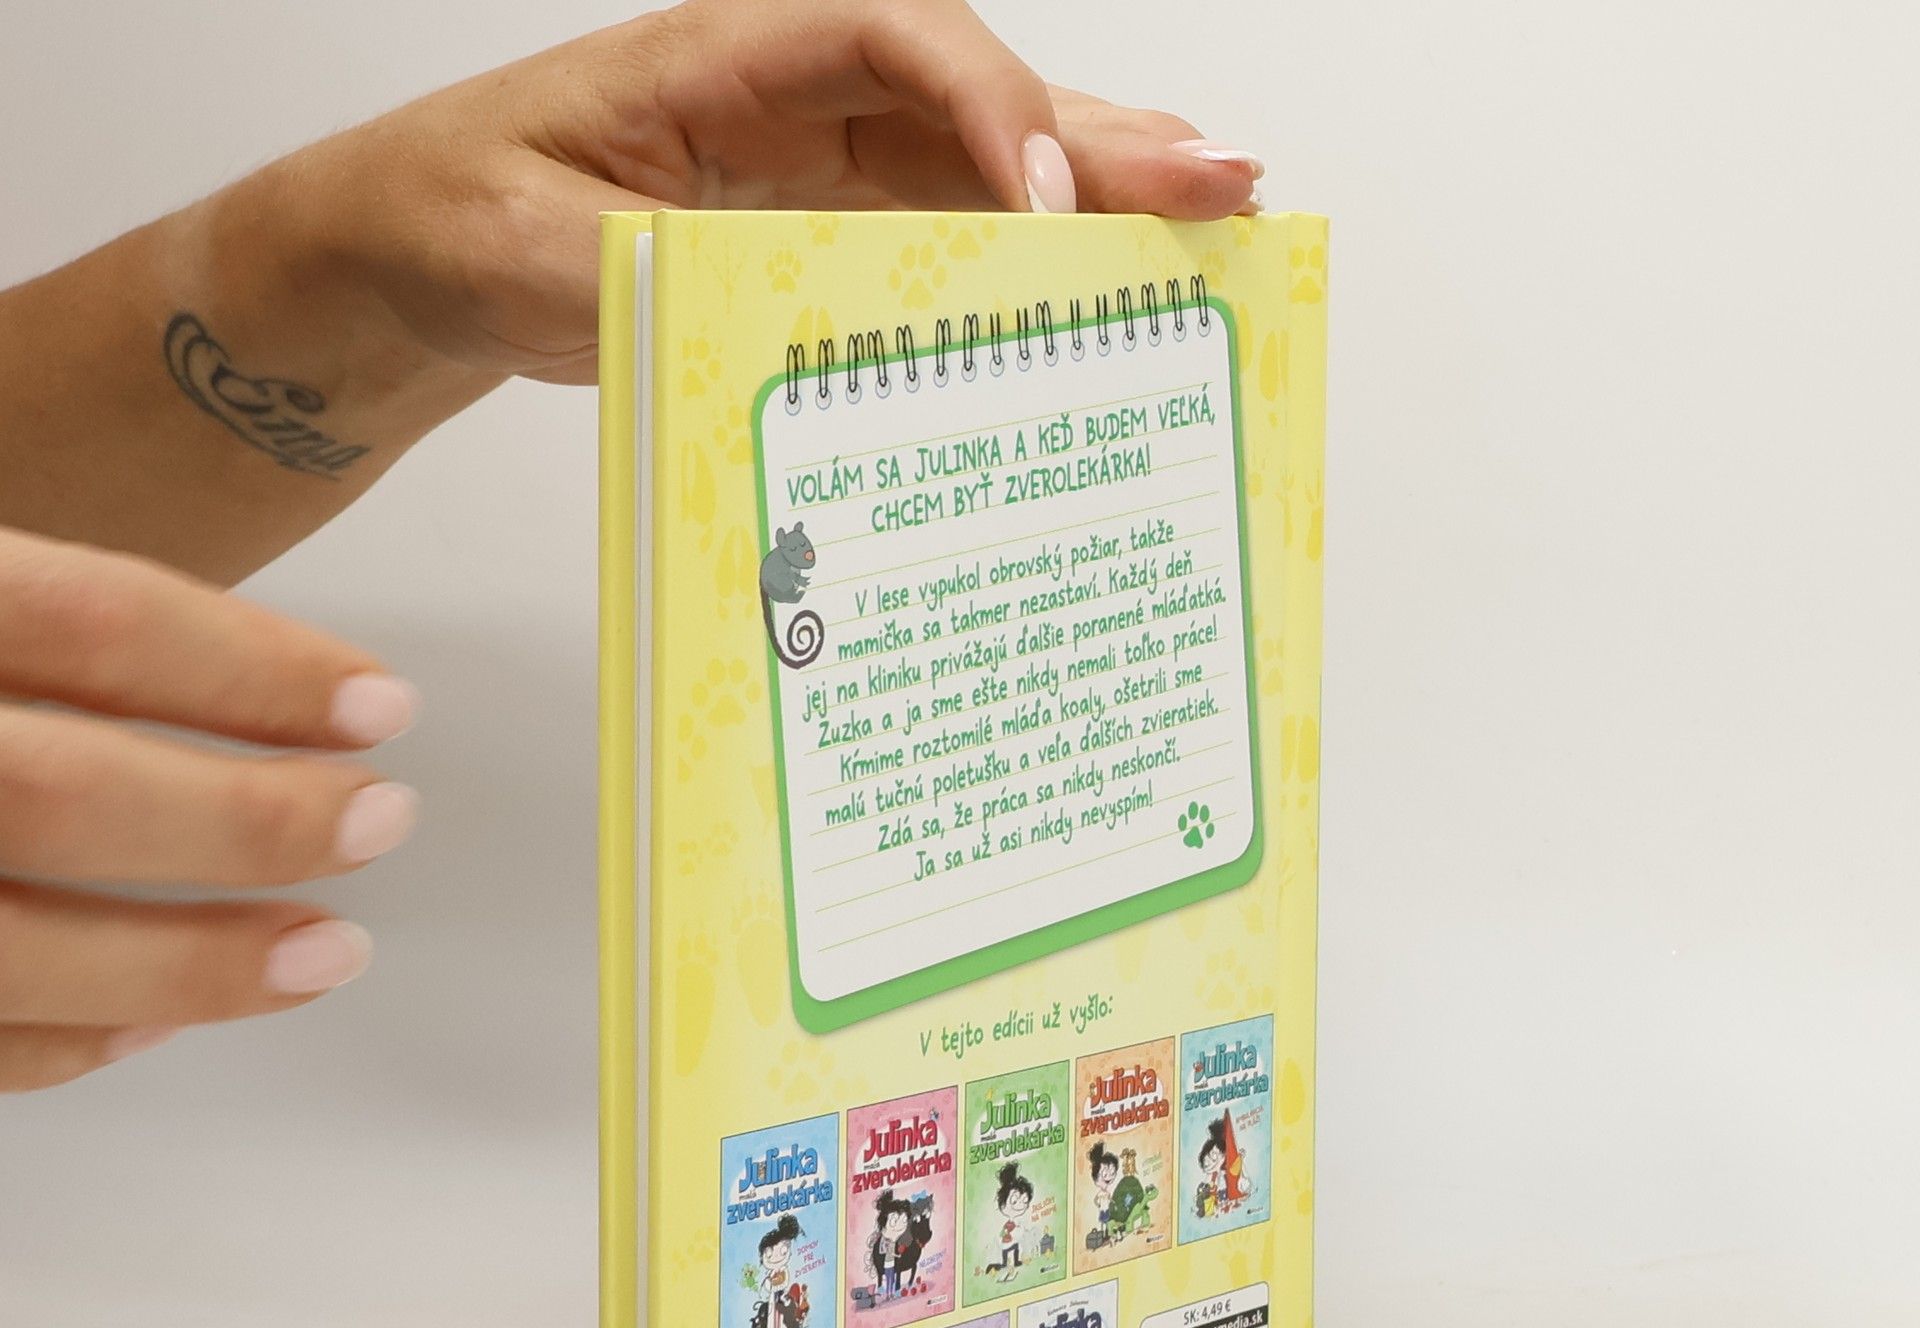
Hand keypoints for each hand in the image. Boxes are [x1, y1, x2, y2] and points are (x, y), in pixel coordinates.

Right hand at [0, 527, 419, 1090]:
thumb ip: (41, 619)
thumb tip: (236, 669)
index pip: (97, 622)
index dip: (260, 669)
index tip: (378, 703)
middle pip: (67, 793)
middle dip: (249, 820)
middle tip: (381, 819)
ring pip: (20, 950)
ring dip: (195, 965)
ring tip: (329, 952)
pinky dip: (70, 1039)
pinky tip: (156, 1021)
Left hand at [292, 0, 1266, 382]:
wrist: (433, 250)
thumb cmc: (465, 212)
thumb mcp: (531, 247)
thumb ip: (644, 271)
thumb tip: (754, 314)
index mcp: (731, 54)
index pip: (895, 39)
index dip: (984, 104)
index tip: (1036, 196)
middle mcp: (799, 90)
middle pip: (977, 91)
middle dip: (1099, 136)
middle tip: (1217, 179)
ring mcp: (821, 160)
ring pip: (984, 156)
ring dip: (1098, 186)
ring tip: (1213, 208)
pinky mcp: (826, 229)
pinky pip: (948, 229)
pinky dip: (1033, 248)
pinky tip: (1111, 262)